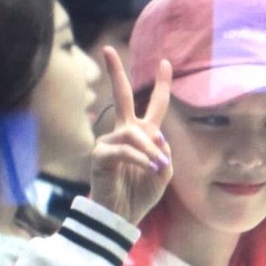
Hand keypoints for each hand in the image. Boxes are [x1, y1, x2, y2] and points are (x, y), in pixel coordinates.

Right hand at [90, 46, 172, 224]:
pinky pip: (124, 149)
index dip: (161, 85)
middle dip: (115, 73)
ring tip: (158, 167)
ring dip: (151, 150)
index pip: (154, 106)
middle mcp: (124, 133)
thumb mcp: (163, 173)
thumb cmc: (142, 194)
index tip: (166, 63)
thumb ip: (164, 153)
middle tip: (108, 49)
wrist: (122, 215)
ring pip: (134, 132)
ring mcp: (109, 142)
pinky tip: (148, 169)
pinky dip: (140, 159)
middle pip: (121, 96)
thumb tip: (156, 136)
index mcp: (143, 135)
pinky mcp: (100, 155)